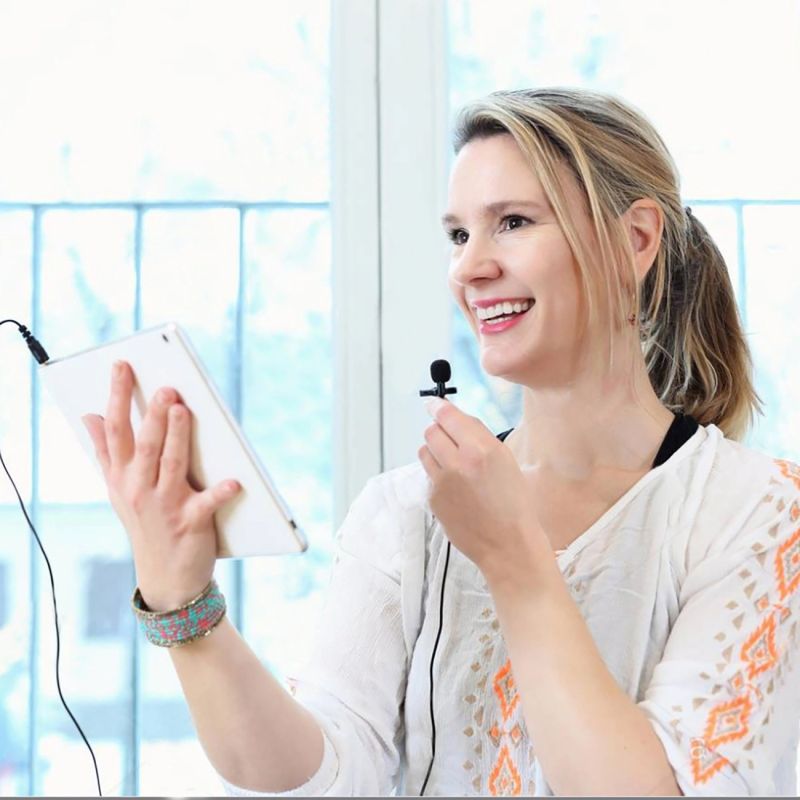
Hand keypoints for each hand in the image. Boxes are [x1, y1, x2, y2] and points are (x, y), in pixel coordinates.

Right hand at [81, 360, 240, 610]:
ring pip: (170, 464)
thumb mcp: (119, 489)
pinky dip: (221, 493)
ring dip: (176, 436)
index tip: (122, 366)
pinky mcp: (190, 523)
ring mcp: (164, 506)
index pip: (116, 429)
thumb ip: (105, 452)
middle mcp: (138, 488)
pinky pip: (206, 504)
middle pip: (144, 444)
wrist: (165, 578)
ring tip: (182, 409)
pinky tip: (235, 481)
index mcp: (122, 476)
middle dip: (151, 415)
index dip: (118, 396)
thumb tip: (89, 415)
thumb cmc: (147, 523)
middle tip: (164, 387)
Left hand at [418, 397, 549, 582]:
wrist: (508, 545)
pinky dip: (437, 475)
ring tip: (454, 464)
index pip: (448, 416)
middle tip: (450, 437)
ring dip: (435, 451)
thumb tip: (456, 418)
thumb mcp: (506, 460)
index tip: (433, 403)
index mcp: (481, 450)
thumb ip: (479, 436)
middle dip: (439, 430)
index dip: (438, 407)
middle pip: (431, 431)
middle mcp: (458, 463)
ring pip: (425, 451)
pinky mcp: (433, 499)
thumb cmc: (514, 504)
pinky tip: (456, 488)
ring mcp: (441, 483)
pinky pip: (428, 476)